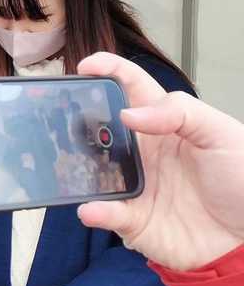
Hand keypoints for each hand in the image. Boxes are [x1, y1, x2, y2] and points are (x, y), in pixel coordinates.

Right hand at [75, 53, 243, 270]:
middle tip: (59, 111)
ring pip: (92, 167)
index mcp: (166, 124)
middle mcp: (144, 151)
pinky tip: (93, 207)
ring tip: (66, 160)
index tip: (86, 66)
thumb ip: (181, 113)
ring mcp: (135, 184)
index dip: (109, 71)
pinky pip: (106, 212)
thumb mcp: (224, 135)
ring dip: (76, 163)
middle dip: (77, 115)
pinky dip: (95, 210)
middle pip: (100, 125)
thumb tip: (129, 114)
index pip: (132, 88)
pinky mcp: (133, 219)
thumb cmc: (242, 182)